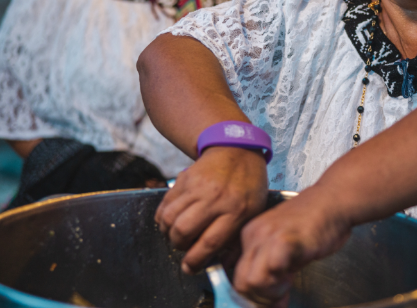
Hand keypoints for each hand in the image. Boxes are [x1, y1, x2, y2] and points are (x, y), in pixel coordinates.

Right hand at [154, 146, 268, 272]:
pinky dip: (163, 216)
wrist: (237, 149)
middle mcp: (215, 198)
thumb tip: (221, 264)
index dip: (195, 260)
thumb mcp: (254, 211)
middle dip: (178, 246)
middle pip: (183, 230)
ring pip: (169, 218)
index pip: (210, 242)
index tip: (189, 268)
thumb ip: (238, 239)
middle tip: (184, 246)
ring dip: (168, 232)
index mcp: (236, 210)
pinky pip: (165, 204)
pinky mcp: (184, 179)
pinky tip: (171, 220)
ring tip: (176, 234)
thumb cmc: (248, 184)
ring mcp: (197, 187)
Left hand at [232, 190, 352, 306]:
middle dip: (259, 298)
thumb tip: (269, 295)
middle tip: (278, 298)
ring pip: (250, 281)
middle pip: (241, 281)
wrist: (334, 200)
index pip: (238, 274)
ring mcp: (268, 237)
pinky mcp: (285, 241)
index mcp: (251, 234)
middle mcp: (255, 234)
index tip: (269, 299)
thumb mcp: (286, 242)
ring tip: (286, 286)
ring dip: (269, 293)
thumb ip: (274, 266)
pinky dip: (280, 284)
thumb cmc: (317, 220)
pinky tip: (291, 278)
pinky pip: (270, 271)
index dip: (253, 293)